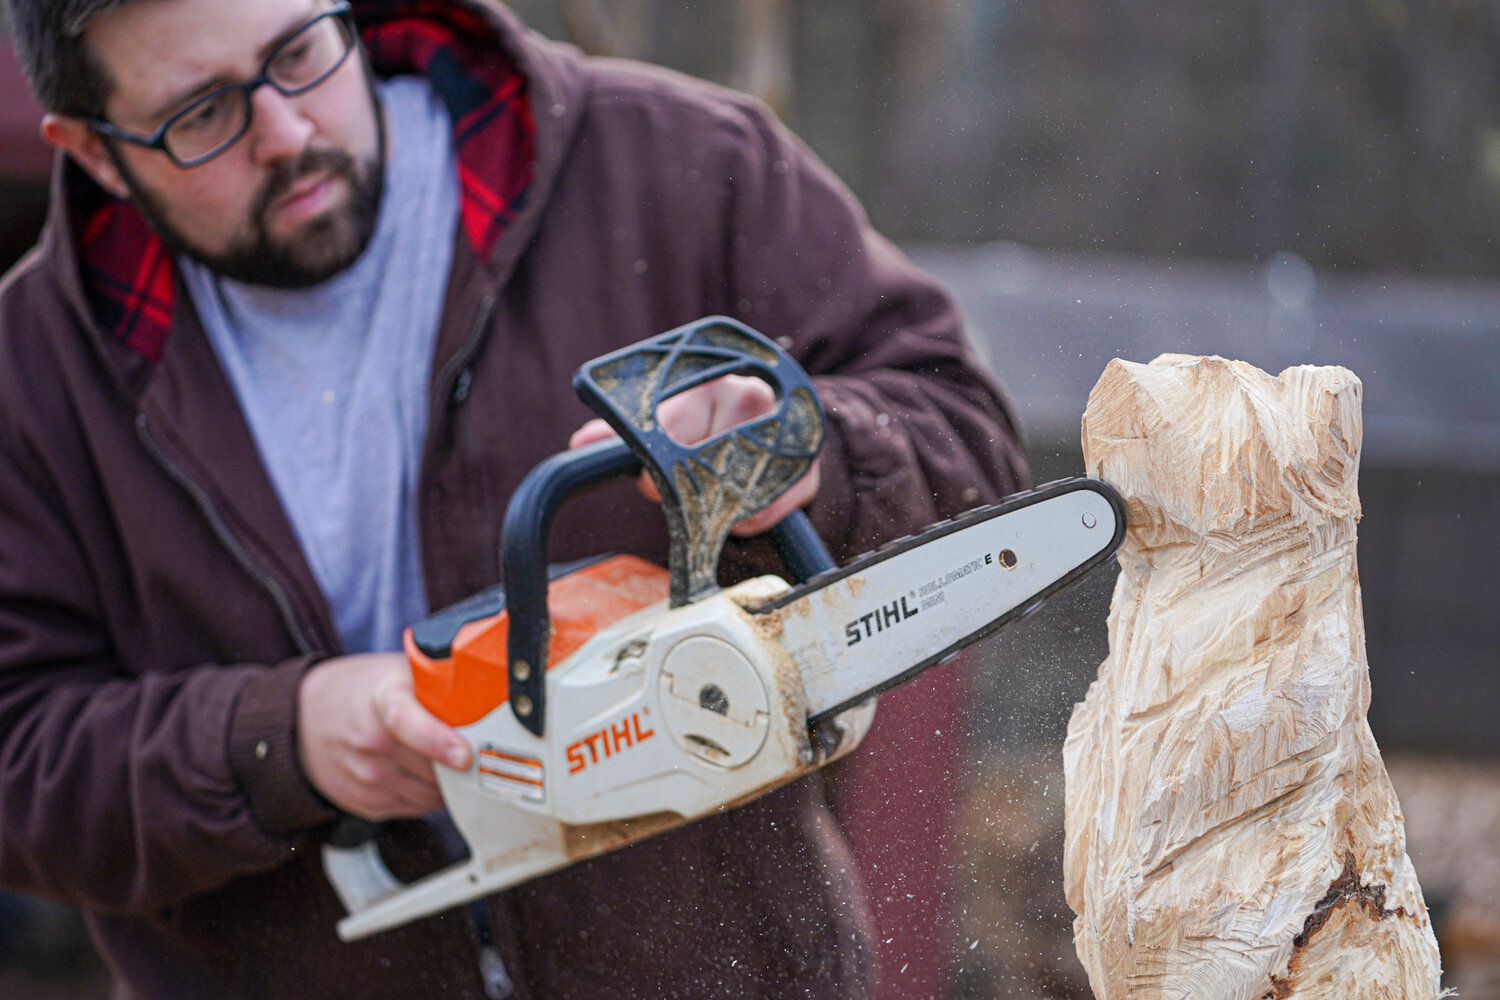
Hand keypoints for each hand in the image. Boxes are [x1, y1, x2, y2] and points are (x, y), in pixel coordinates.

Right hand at [297, 653, 472, 819]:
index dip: (438, 740)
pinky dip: (429, 795)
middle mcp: (369, 743)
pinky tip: (423, 772)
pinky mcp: (365, 804)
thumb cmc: (365, 691)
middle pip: (432, 767)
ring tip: (445, 758)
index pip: (405, 721)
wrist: (305, 720)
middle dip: (462, 762)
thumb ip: (439, 682)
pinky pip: (416, 808)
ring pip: (430, 795)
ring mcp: (365, 777)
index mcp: (382, 700)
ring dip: (447, 782)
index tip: (464, 755)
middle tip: (475, 747)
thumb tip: (489, 697)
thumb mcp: (399, 670)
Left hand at [569, 374, 820, 535]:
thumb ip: (624, 435)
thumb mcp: (675, 421)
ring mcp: (785, 434)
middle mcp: (754, 398)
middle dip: (683, 486)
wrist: (783, 430)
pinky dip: (750, 519)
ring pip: (734, 488)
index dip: (654, 461)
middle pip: (703, 460)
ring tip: (715, 495)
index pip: (672, 424)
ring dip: (717, 504)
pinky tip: (742, 508)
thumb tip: (582, 442)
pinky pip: (767, 509)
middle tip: (678, 490)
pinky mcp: (806, 470)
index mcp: (715, 381)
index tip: (645, 479)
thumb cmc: (717, 426)